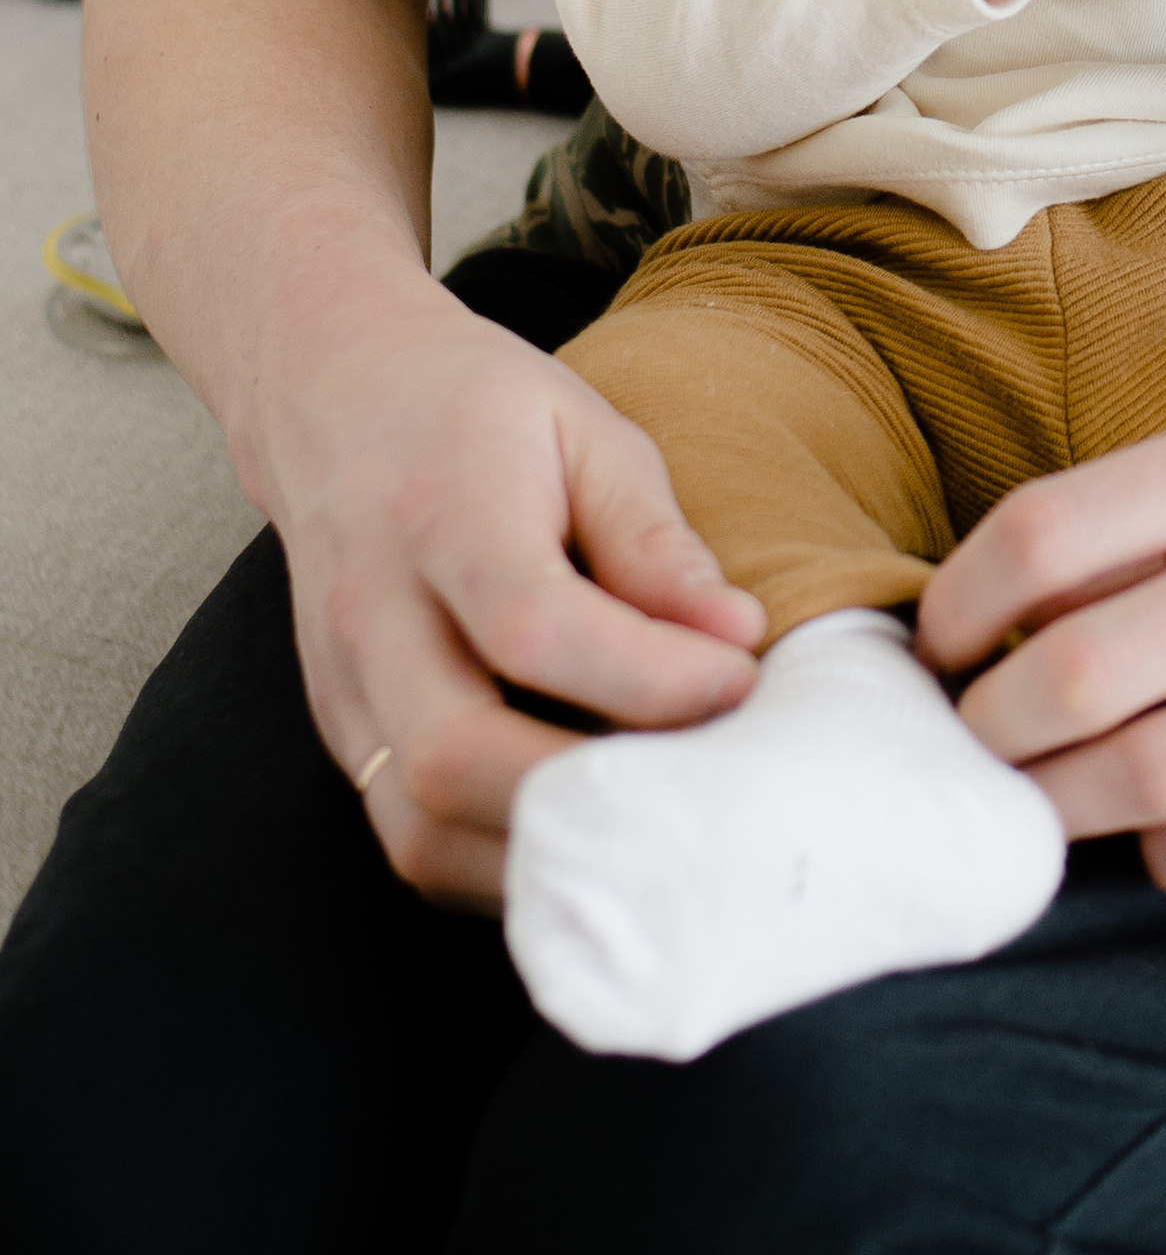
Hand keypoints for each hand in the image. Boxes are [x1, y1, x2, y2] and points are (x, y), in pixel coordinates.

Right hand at [260, 287, 766, 905]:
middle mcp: (373, 613)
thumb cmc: (479, 410)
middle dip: (593, 795)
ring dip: (545, 849)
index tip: (741, 679)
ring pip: (420, 825)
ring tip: (654, 821)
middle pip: (454, 755)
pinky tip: (583, 829)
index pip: (532, 628)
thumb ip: (655, 539)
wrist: (335, 396)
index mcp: (443, 514)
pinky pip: (412, 835)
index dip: (648, 676)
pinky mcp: (343, 731)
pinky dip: (502, 858)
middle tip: (702, 779)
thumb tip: (737, 637)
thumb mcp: (587, 431)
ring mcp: (343, 686)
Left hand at [915, 374, 1165, 892]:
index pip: (1047, 535)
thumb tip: (1009, 602)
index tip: (939, 639)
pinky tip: (1162, 829)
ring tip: (1042, 792)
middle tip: (971, 738)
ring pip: (1149, 777)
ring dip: (1062, 801)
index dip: (957, 603)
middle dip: (990, 726)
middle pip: (1079, 675)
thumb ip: (1161, 510)